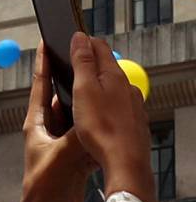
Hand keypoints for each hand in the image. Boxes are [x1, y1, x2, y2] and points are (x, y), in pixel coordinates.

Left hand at [21, 49, 90, 201]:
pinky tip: (107, 125)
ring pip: (76, 118)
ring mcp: (61, 143)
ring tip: (100, 91)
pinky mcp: (73, 157)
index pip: (41, 86)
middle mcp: (48, 129)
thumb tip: (94, 119)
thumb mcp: (63, 155)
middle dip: (72, 83)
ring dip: (87, 109)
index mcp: (37, 123)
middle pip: (62, 99)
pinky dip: (95, 132)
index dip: (43, 63)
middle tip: (83, 63)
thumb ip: (79, 137)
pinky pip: (86, 138)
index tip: (44, 41)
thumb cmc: (45, 185)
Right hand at [67, 31, 154, 197]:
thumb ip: (81, 61)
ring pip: (112, 88)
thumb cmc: (102, 129)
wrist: (126, 164)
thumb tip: (79, 37)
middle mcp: (128, 87)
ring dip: (98, 88)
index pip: (98, 45)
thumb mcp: (83, 90)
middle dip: (88, 66)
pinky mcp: (134, 123)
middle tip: (68, 75)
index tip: (66, 46)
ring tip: (81, 100)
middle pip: (106, 66)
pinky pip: (118, 107)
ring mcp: (133, 106)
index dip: (81, 42)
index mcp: (114, 75)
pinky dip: (106, 107)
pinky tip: (98, 120)